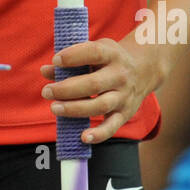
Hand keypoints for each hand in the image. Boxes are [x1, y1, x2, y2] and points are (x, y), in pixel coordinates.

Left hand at [40, 35, 157, 145]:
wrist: (144, 70)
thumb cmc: (109, 60)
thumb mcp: (94, 52)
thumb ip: (70, 60)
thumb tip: (45, 71)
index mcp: (112, 54)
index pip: (93, 53)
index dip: (73, 57)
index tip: (55, 61)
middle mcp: (120, 75)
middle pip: (93, 84)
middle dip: (67, 89)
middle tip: (47, 92)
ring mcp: (124, 96)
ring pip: (100, 106)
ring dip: (75, 109)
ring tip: (54, 108)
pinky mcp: (125, 114)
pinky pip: (113, 127)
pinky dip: (99, 134)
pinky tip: (83, 137)